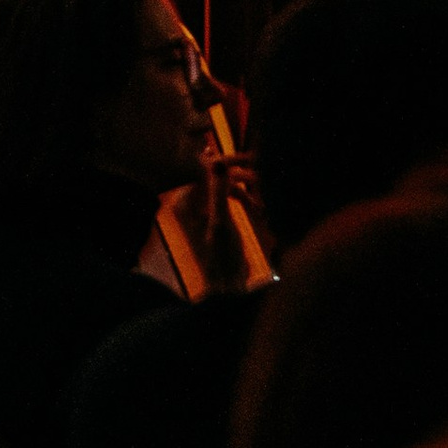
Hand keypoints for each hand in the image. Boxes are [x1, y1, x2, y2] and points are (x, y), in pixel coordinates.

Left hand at [175, 149, 259, 295]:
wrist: (228, 288)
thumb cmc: (222, 259)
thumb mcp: (221, 223)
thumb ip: (218, 190)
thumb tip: (215, 159)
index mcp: (186, 201)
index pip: (203, 168)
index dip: (226, 160)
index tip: (250, 159)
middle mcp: (191, 202)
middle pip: (214, 174)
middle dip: (238, 175)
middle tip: (260, 178)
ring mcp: (203, 209)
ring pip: (224, 185)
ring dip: (244, 190)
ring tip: (261, 205)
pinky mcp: (216, 217)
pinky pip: (230, 197)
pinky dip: (244, 200)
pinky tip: (259, 210)